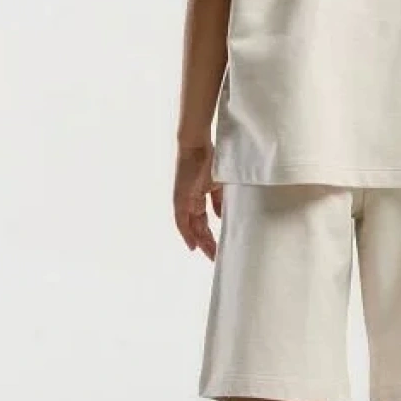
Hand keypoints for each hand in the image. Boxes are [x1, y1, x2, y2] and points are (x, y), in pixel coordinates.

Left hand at [173, 143, 222, 260]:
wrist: (196, 144)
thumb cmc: (209, 160)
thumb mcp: (218, 184)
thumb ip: (218, 200)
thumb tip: (221, 215)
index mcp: (198, 197)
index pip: (202, 221)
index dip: (207, 235)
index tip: (214, 248)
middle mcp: (189, 201)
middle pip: (197, 227)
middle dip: (206, 242)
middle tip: (215, 256)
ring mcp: (183, 200)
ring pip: (190, 226)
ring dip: (199, 240)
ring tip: (209, 253)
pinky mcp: (179, 199)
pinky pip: (181, 221)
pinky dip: (186, 234)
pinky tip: (193, 245)